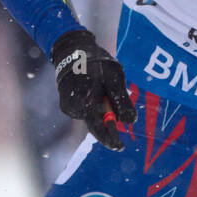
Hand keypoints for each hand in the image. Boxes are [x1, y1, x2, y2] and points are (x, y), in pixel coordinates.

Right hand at [50, 29, 136, 150]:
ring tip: (103, 91)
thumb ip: (121, 101)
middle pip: (94, 124)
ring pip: (90, 116)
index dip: (110, 139)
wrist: (72, 50)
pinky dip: (92, 106)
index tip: (120, 147)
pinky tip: (94, 91)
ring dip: (100, 111)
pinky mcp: (66, 103)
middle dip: (107, 123)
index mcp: (86, 101)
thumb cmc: (96, 62)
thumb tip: (130, 122)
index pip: (99, 128)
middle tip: (116, 114)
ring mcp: (68, 106)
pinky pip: (83, 110)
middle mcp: (74, 107)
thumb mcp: (114, 77)